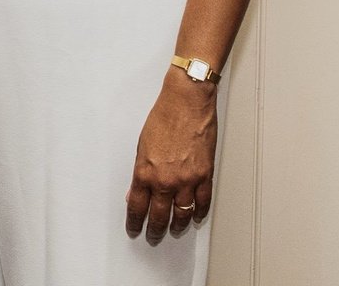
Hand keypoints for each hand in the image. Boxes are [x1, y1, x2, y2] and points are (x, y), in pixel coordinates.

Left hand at [125, 69, 216, 243]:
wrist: (186, 102)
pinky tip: (195, 216)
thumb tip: (138, 190)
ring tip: (174, 230)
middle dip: (155, 230)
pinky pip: (202, 202)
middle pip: (159, 216)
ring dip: (177, 226)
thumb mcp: (142, 144)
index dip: (134, 221)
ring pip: (182, 214)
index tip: (133, 228)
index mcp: (145, 171)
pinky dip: (199, 213)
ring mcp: (187, 180)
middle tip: (152, 237)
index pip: (137, 206)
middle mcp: (166, 180)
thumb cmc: (164, 116)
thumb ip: (141, 170)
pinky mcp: (205, 175)